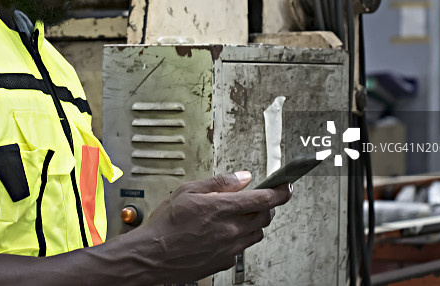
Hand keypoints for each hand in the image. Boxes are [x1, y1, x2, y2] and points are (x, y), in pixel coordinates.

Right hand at [123, 171, 291, 282]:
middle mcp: (231, 230)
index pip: (264, 199)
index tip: (286, 186)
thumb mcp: (188, 190)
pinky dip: (240, 237)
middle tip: (259, 197)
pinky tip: (225, 232)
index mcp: (223, 209)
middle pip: (265, 216)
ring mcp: (230, 248)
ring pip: (257, 233)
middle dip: (267, 205)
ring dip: (255, 221)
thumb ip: (219, 182)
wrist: (153, 255)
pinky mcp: (225, 262)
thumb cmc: (166, 224)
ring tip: (240, 214)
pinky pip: (242, 247)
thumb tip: (241, 178)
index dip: (279, 192)